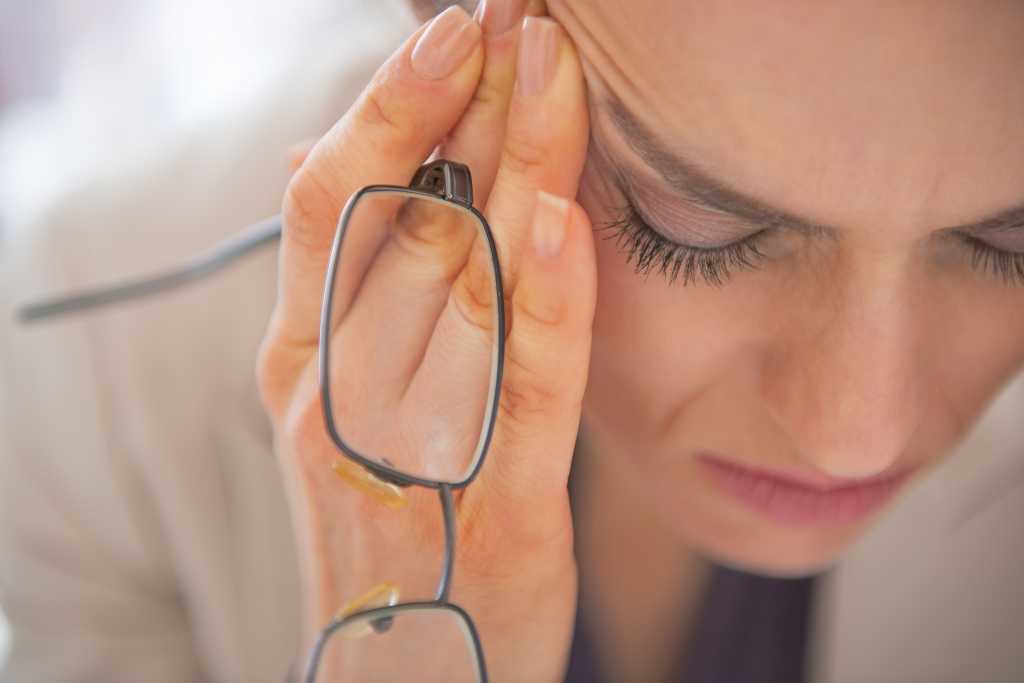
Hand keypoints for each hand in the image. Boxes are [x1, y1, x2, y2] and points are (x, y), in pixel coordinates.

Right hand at [257, 3, 594, 679]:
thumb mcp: (337, 406)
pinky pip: (525, 391)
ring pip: (464, 283)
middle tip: (515, 15)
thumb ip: (336, 286)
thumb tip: (309, 159)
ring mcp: (416, 448)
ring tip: (554, 68)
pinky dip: (543, 300)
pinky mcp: (501, 506)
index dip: (390, 106)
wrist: (398, 679)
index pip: (334, 198)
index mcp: (306, 359)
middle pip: (399, 218)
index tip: (449, 32)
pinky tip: (557, 217)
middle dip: (459, 105)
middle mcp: (344, 392)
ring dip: (513, 166)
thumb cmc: (382, 530)